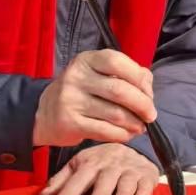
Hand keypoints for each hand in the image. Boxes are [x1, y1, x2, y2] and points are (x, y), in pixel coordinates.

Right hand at [33, 49, 155, 147]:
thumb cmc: (82, 92)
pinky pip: (105, 131)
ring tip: (140, 126)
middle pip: (119, 90)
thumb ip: (127, 75)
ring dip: (134, 123)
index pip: (117, 62)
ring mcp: (70, 100)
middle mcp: (76, 77)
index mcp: (87, 60)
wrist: (45, 113)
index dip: (139, 78)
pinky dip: (122, 135)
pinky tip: (127, 134)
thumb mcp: (99, 74)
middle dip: (142, 105)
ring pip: (115, 114)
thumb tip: (149, 91)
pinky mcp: (70, 123)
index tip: (149, 93)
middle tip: (151, 115)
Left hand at [37, 144, 160, 194]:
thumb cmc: (102, 162)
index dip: (68, 193)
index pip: (78, 178)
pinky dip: (144, 192)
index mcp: (91, 162)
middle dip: (100, 194)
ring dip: (123, 194)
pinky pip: (147, 183)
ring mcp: (131, 169)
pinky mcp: (148, 175)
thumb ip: (62, 182)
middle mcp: (111, 165)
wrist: (134, 147)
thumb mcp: (80, 165)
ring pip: (127, 181)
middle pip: (105, 179)